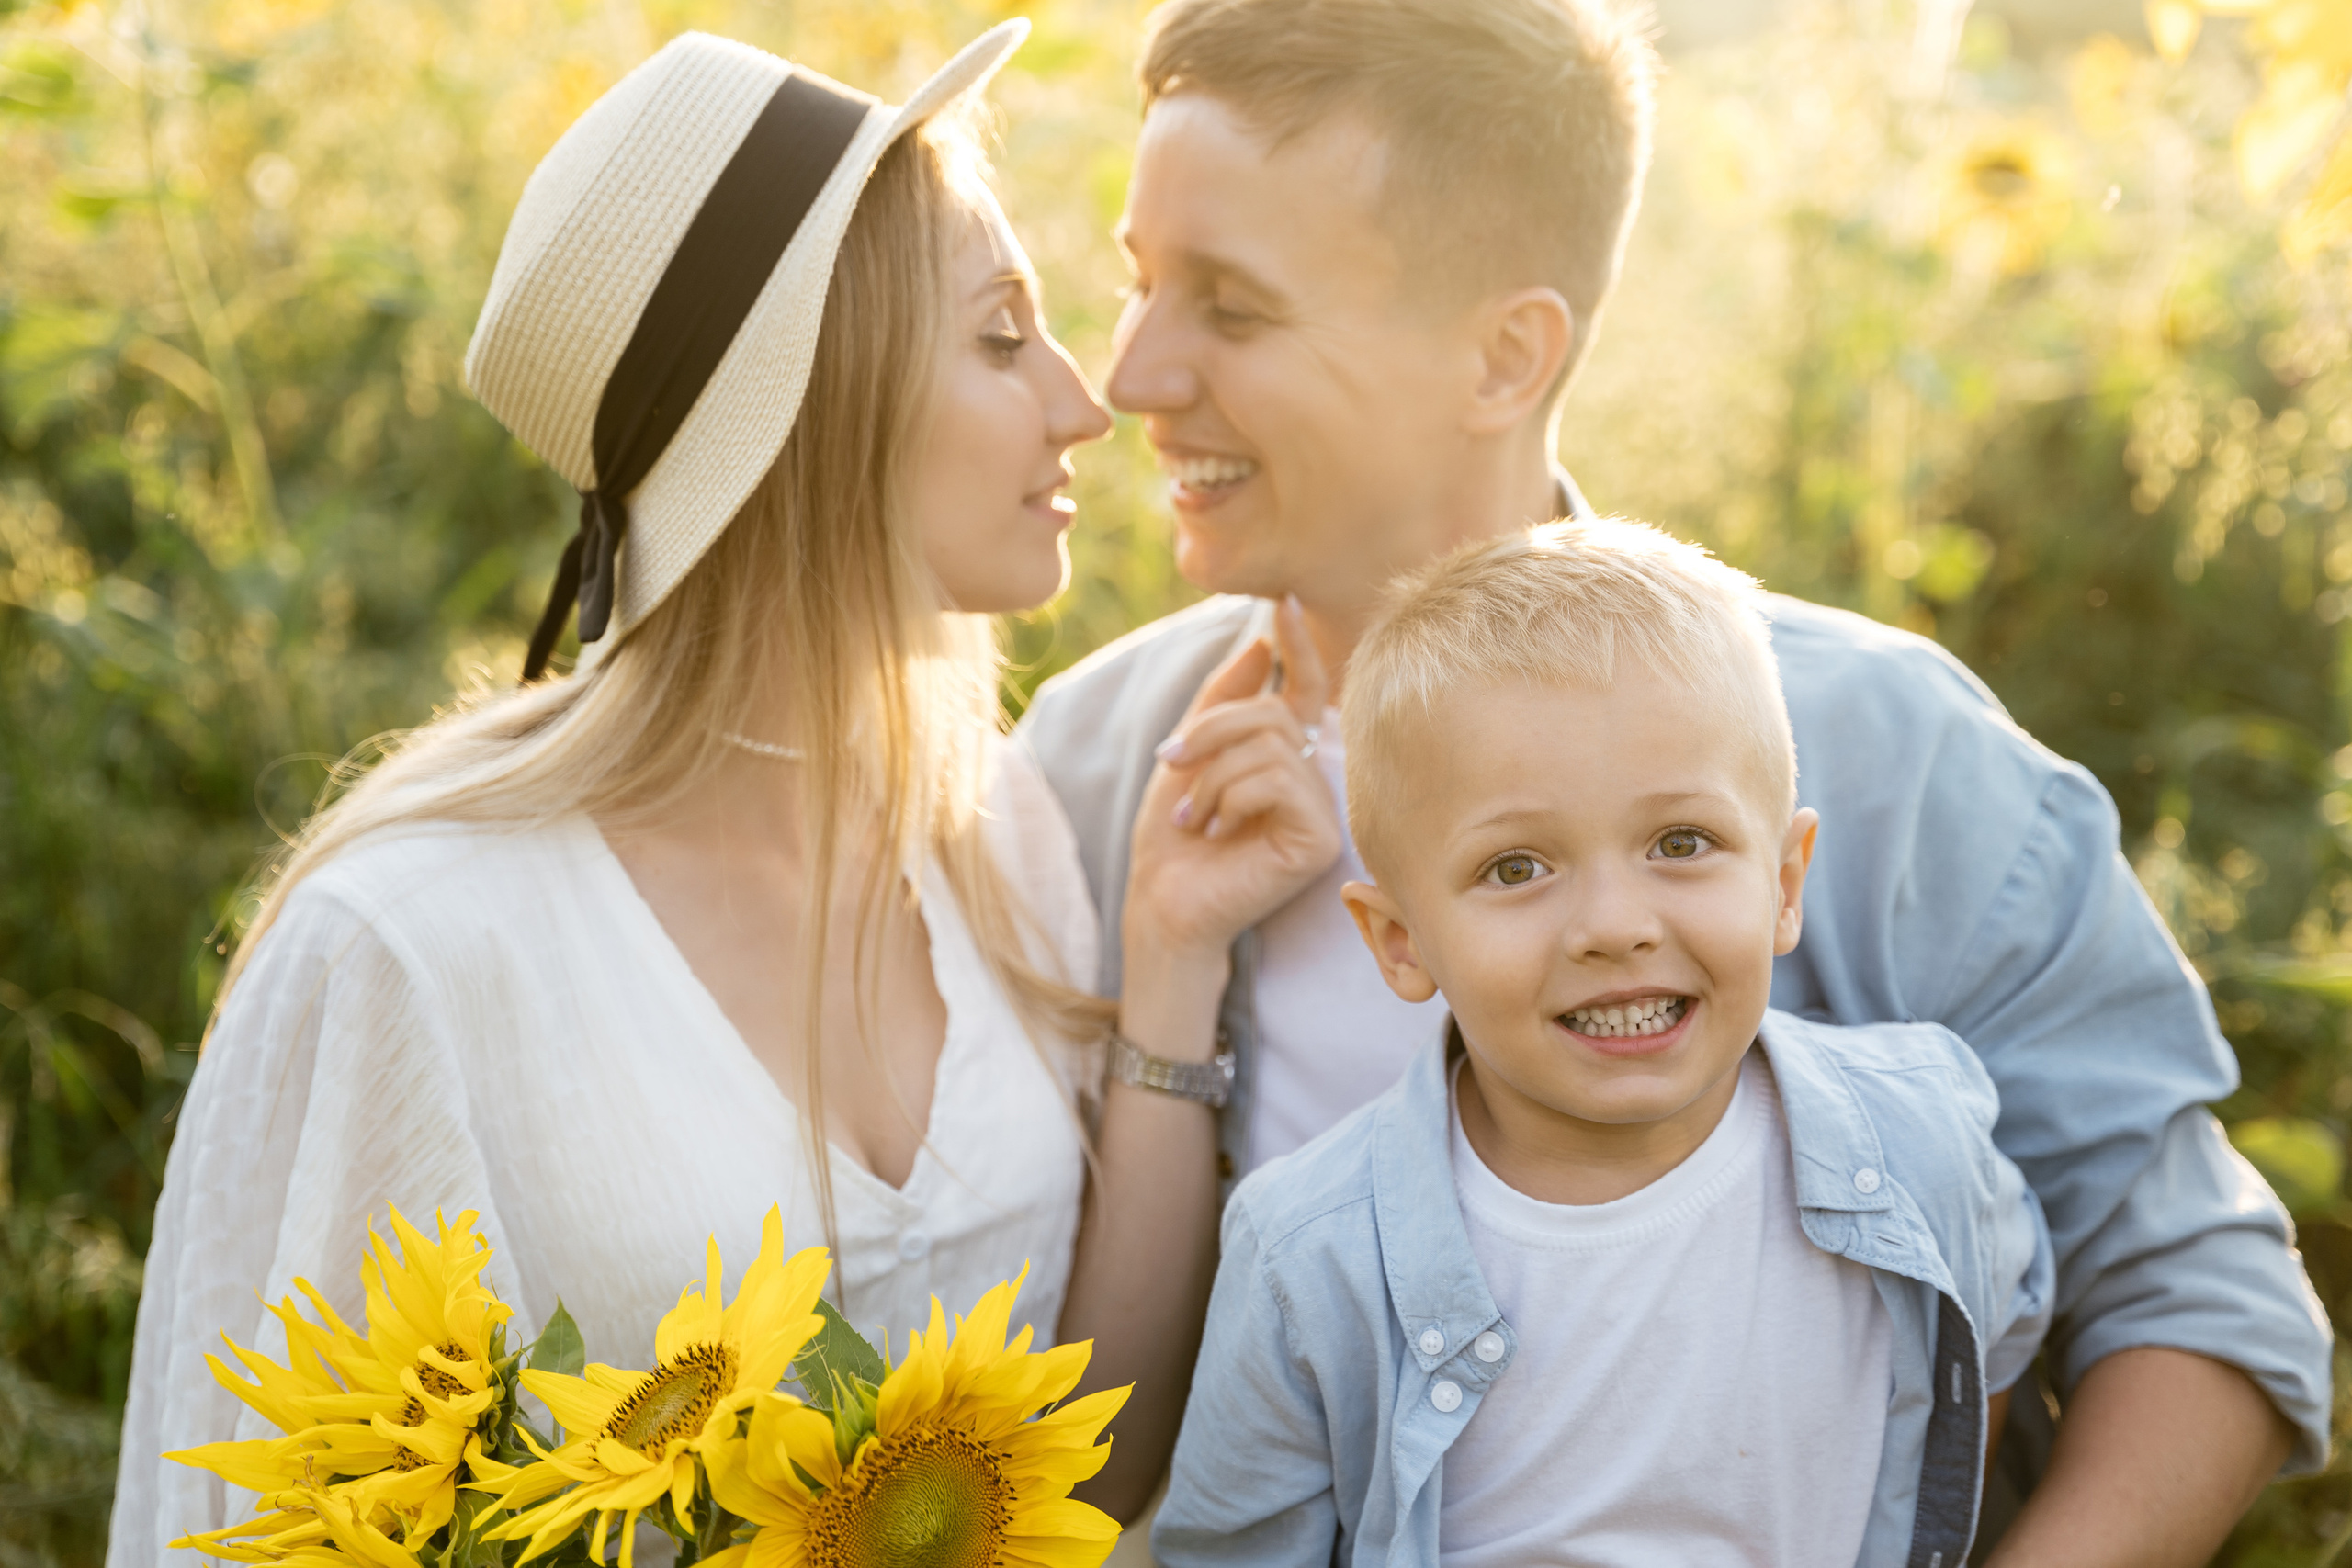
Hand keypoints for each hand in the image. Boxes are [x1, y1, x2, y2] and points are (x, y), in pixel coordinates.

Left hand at [1123, 595, 1344, 965]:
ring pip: (1271, 745)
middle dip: (1211, 730)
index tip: (1283, 602)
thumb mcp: (1186, 754)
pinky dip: (1231, 798)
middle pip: (1272, 712)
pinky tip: (1216, 830)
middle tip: (1170, 762)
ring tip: (1190, 816)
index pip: (1303, 690)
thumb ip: (1221, 701)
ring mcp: (1320, 809)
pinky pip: (1279, 781)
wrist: (1161, 900)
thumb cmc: (1171, 837)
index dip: (1298, 645)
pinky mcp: (1320, 839)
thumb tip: (1260, 645)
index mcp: (1282, 755)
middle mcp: (1309, 777)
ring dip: (1211, 776)